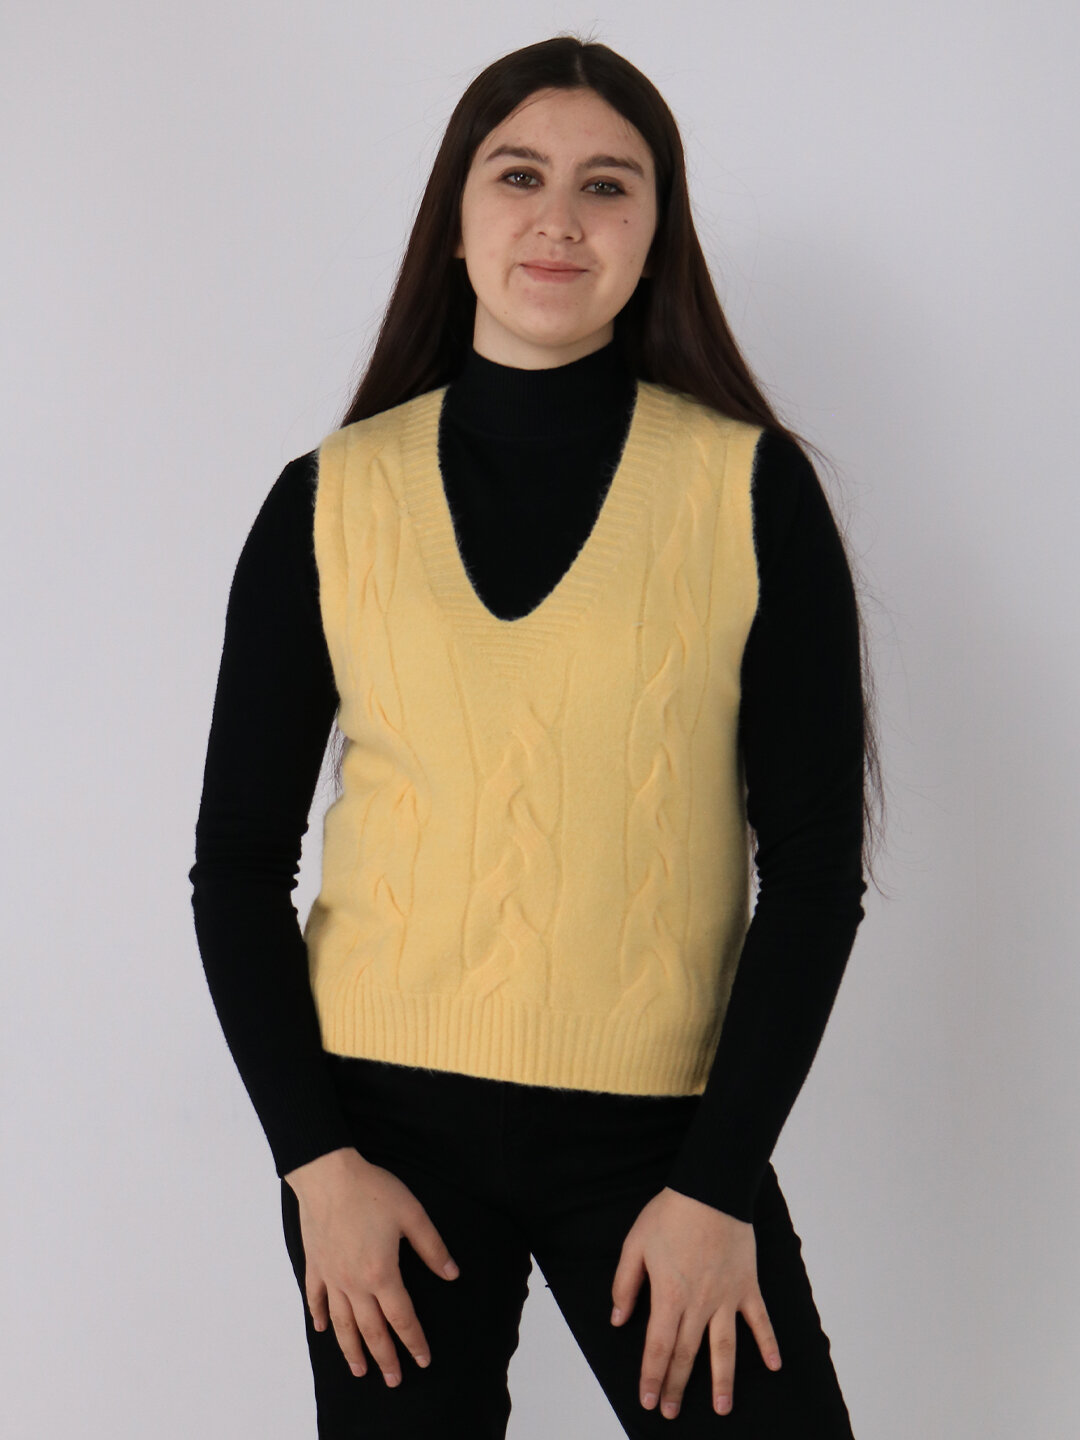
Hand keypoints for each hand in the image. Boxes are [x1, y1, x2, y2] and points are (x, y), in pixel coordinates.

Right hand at [284, 1147, 459, 1386]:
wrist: (328, 1174)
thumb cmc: (372, 1191)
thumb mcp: (412, 1214)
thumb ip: (432, 1248)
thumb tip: (452, 1274)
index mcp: (382, 1274)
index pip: (402, 1318)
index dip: (414, 1341)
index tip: (423, 1360)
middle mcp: (354, 1284)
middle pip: (371, 1330)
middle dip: (384, 1358)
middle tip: (393, 1380)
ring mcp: (331, 1276)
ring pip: (341, 1323)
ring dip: (351, 1349)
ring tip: (359, 1370)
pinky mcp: (315, 1265)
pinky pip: (316, 1298)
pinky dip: (319, 1316)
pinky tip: (321, 1329)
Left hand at [610, 1185, 781, 1418]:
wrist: (710, 1189)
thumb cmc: (670, 1214)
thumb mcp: (635, 1244)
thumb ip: (625, 1284)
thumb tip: (619, 1319)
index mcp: (669, 1295)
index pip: (658, 1347)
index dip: (652, 1376)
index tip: (648, 1400)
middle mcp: (699, 1304)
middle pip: (687, 1354)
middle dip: (677, 1386)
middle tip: (670, 1413)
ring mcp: (726, 1297)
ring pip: (724, 1348)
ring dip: (722, 1381)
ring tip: (722, 1409)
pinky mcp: (747, 1286)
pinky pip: (760, 1320)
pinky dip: (768, 1343)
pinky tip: (774, 1366)